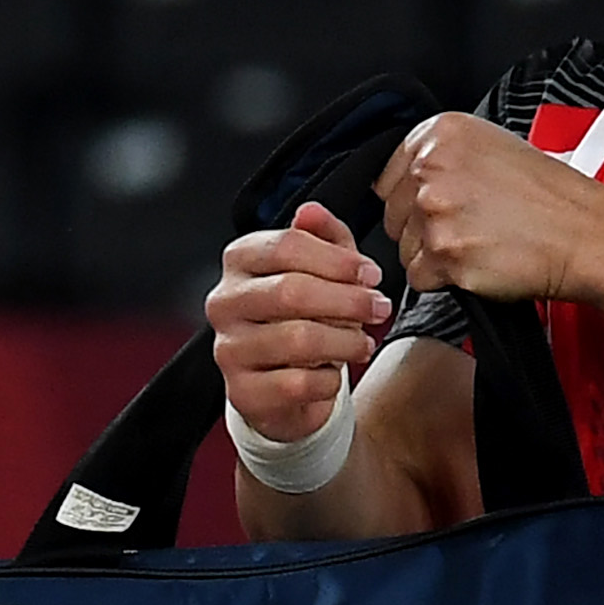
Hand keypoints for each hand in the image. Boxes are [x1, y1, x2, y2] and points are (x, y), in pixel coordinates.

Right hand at [208, 202, 393, 443]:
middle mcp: (225, 301)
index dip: (338, 260)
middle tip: (379, 308)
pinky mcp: (242, 392)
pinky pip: (298, 383)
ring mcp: (228, 348)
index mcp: (240, 261)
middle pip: (291, 291)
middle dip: (347, 300)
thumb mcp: (322, 271)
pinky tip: (334, 375)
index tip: (371, 275)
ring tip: (363, 343)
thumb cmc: (303, 318)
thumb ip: (324, 236)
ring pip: (297, 339)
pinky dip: (329, 380)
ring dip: (344, 342)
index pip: (287, 246)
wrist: (284, 387)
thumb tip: (312, 212)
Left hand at [380, 113, 603, 303]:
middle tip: (467, 228)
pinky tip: (477, 263)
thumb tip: (401, 182)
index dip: (410, 200)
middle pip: (391, 215)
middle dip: (421, 229)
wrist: (582, 232)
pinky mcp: (445, 252)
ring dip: (434, 256)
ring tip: (478, 243)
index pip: (386, 177)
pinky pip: (418, 277)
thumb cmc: (548, 195)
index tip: (436, 207)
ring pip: (403, 249)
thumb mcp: (491, 148)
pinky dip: (443, 280)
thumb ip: (440, 159)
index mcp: (440, 133)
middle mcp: (432, 167)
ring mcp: (436, 210)